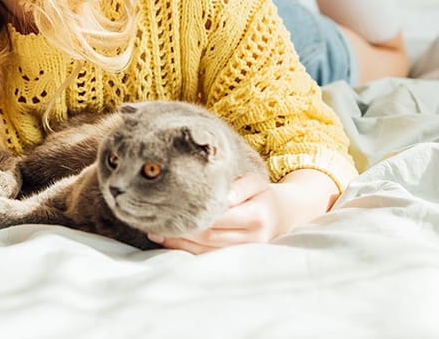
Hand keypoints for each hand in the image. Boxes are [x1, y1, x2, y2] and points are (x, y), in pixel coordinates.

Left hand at [149, 169, 338, 253]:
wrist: (283, 215)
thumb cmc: (262, 194)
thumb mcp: (256, 182)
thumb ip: (240, 186)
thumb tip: (225, 197)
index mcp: (257, 216)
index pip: (218, 219)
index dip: (193, 217)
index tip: (170, 209)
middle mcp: (253, 237)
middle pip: (209, 237)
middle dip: (181, 231)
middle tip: (155, 222)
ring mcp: (245, 251)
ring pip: (206, 250)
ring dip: (179, 243)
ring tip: (156, 232)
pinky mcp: (237, 257)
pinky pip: (208, 256)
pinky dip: (187, 250)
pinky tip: (168, 241)